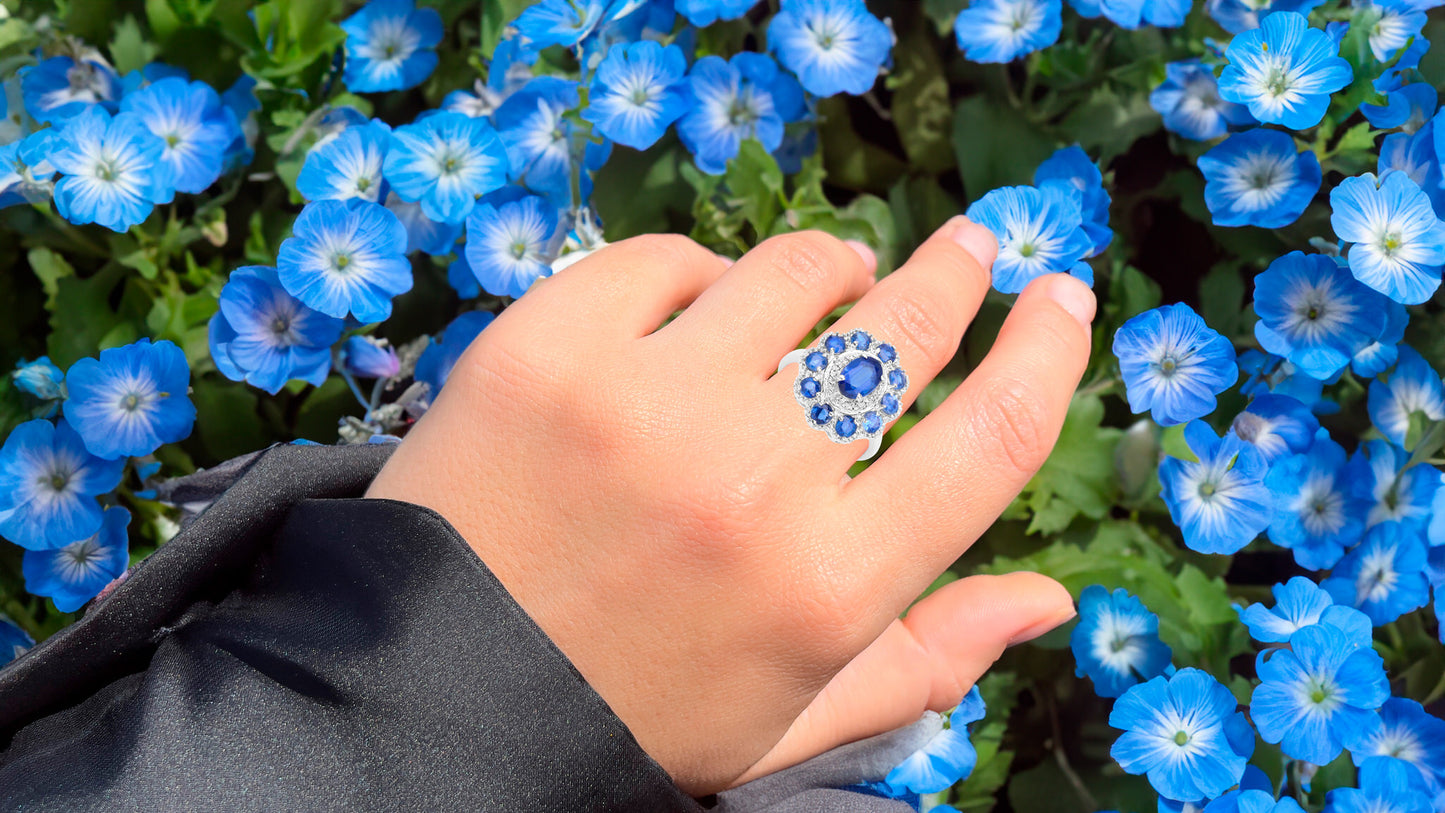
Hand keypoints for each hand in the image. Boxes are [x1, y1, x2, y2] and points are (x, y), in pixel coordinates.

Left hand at [365, 218, 1093, 794]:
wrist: (432, 696)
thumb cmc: (629, 714)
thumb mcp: (792, 721)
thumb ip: (926, 660)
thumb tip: (1050, 602)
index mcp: (829, 584)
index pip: (993, 438)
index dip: (1048, 354)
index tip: (1063, 301)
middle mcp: (753, 481)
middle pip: (903, 332)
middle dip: (956, 274)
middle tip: (970, 246)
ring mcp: (645, 401)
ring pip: (794, 275)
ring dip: (833, 269)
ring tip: (836, 280)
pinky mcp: (545, 347)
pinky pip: (665, 261)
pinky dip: (698, 276)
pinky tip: (701, 306)